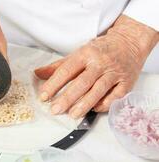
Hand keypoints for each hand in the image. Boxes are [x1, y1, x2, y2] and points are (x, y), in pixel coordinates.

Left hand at [35, 15, 157, 118]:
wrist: (129, 42)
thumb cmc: (100, 50)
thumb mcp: (79, 53)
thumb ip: (58, 66)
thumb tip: (37, 73)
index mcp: (86, 53)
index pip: (66, 70)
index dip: (54, 84)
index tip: (44, 96)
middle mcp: (100, 63)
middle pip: (82, 82)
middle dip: (67, 98)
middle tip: (55, 110)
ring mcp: (115, 73)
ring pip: (98, 90)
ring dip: (85, 104)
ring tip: (73, 114)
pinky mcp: (127, 82)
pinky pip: (115, 97)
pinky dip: (104, 104)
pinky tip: (94, 109)